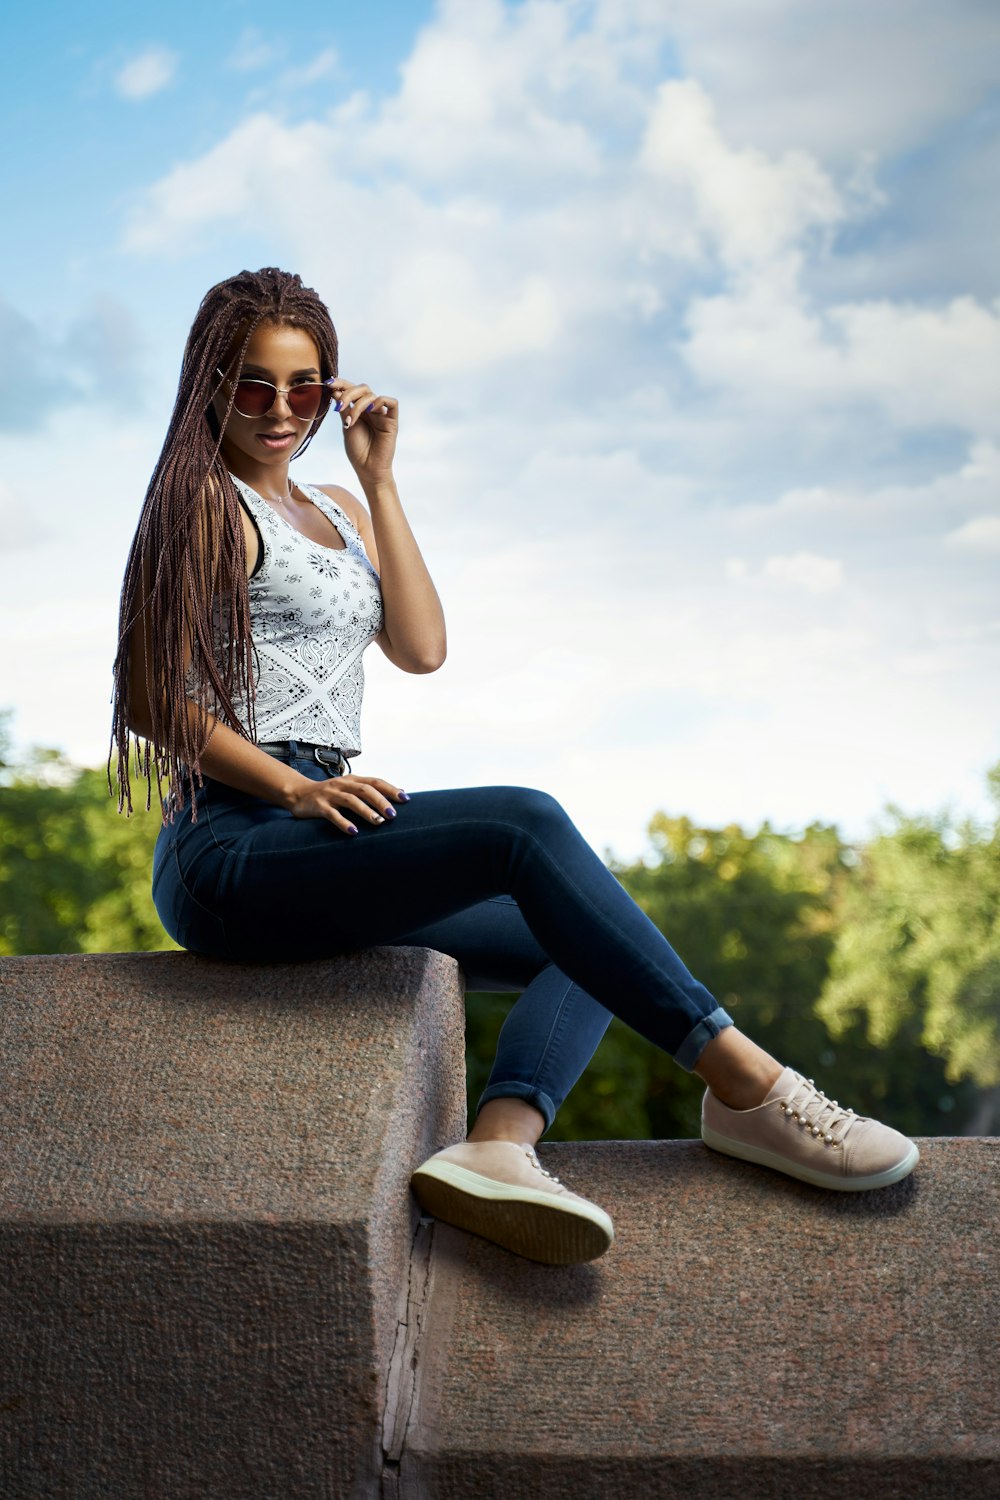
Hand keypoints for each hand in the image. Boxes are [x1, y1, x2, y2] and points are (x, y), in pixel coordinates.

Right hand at [286, 773, 407, 834]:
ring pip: (350, 801)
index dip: (390, 789)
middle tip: (393, 815)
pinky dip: (344, 823)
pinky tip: (354, 832)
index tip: (406, 799)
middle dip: (380, 801)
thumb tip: (399, 793)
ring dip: (366, 811)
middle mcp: (342, 784)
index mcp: (352, 779)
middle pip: (365, 790)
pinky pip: (332, 814)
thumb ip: (369, 790)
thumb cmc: (329, 793)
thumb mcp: (349, 788)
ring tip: (378, 822)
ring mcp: (330, 794)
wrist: (298, 793)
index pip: (375, 781)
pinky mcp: (318, 806)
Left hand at [332, 379, 397, 486]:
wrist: (368, 469)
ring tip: (350, 420)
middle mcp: (371, 409)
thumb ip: (344, 408)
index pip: (352, 389)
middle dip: (348, 393)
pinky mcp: (392, 421)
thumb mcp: (346, 425)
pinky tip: (370, 410)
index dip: (341, 383)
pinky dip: (380, 401)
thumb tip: (336, 390)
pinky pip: (392, 403)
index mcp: (359, 409)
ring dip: (358, 405)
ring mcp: (382, 414)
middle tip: (339, 405)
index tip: (328, 384)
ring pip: (372, 395)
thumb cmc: (357, 451)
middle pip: (363, 388)